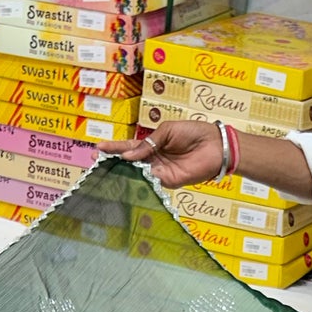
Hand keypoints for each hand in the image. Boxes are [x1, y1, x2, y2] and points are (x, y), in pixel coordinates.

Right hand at [98, 120, 223, 188]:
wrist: (215, 145)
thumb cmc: (194, 133)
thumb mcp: (167, 130)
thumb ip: (148, 143)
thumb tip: (129, 155)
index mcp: (153, 144)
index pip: (129, 146)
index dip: (115, 147)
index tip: (98, 148)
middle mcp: (154, 159)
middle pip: (129, 162)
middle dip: (113, 161)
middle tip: (96, 161)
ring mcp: (160, 171)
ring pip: (137, 172)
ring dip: (122, 171)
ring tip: (106, 168)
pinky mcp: (168, 181)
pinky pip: (149, 181)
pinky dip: (138, 179)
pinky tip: (126, 176)